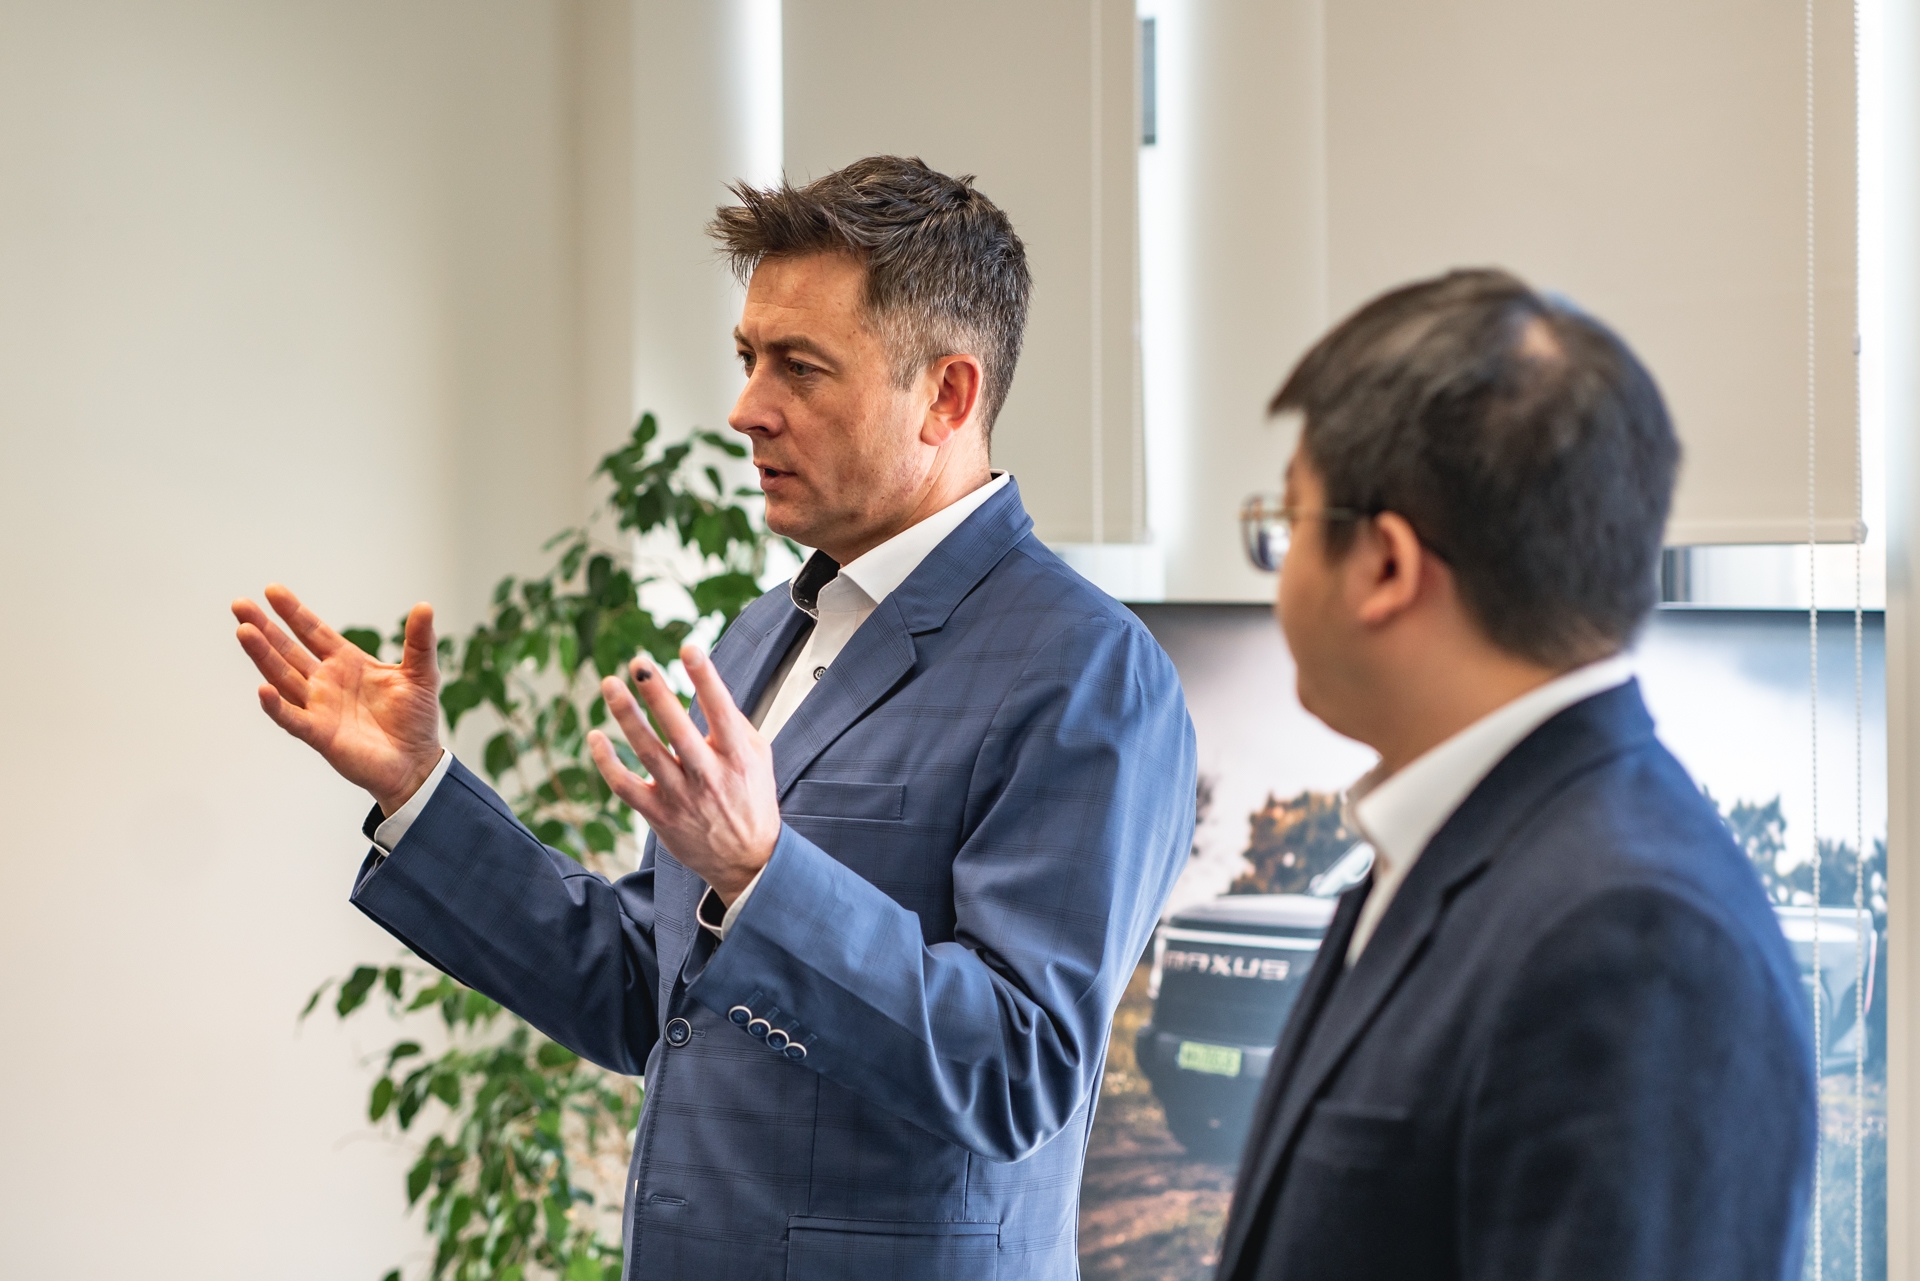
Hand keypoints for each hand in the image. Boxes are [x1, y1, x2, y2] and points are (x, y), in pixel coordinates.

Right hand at [232, 584, 443, 815]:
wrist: (416, 763)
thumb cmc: (416, 719)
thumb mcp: (422, 674)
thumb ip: (419, 640)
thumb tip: (425, 606)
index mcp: (347, 663)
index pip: (314, 632)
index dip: (294, 612)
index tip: (272, 590)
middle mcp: (326, 682)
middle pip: (288, 651)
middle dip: (265, 628)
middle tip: (240, 604)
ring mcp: (319, 708)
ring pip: (283, 678)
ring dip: (263, 656)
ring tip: (244, 631)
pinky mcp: (320, 734)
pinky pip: (292, 719)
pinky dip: (276, 706)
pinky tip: (263, 689)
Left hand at [588, 645, 778, 902]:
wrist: (747, 861)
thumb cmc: (752, 799)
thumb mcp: (759, 757)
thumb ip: (735, 723)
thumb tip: (707, 686)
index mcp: (737, 756)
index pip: (721, 710)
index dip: (705, 678)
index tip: (689, 648)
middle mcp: (709, 775)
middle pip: (678, 729)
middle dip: (657, 694)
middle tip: (639, 662)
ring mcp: (682, 796)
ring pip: (647, 752)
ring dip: (626, 717)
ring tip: (610, 685)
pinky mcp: (659, 815)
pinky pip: (626, 787)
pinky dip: (608, 763)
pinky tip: (596, 737)